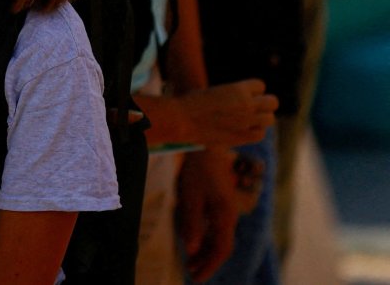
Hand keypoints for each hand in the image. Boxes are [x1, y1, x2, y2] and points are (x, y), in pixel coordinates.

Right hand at [177, 79, 276, 146]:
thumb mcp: (214, 91)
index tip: (244, 95)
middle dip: (264, 104)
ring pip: (269, 119)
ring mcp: (246, 121)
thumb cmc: (191, 103)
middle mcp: (247, 104)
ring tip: (249, 119)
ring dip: (262, 118)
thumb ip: (232, 96)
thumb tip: (240, 101)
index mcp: (239, 88)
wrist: (181, 120)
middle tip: (253, 107)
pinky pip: (260, 134)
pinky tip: (243, 130)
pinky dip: (255, 132)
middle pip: (272, 102)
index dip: (253, 90)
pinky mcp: (242, 136)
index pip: (260, 86)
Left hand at [177, 147, 238, 281]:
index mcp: (225, 216)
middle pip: (222, 247)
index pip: (220, 249)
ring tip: (191, 263)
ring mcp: (227, 211)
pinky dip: (206, 240)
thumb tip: (191, 250)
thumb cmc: (197, 172)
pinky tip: (195, 243)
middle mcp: (229, 216)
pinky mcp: (221, 206)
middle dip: (207, 262)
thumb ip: (192, 224)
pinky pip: (216, 229)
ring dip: (206, 252)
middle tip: (192, 274)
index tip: (197, 277)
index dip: (209, 265)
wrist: (207, 149)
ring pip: (219, 238)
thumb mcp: (190, 197)